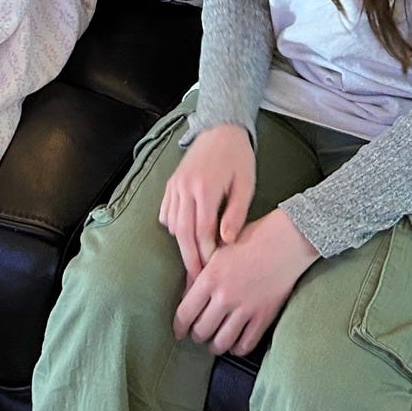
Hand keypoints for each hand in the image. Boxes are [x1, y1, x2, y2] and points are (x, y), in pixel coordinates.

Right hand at [159, 124, 256, 281]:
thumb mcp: (245, 184)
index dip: (206, 255)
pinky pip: (166, 213)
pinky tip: (186, 236)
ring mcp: (174, 185)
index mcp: (205, 188)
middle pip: (182, 233)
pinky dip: (174, 228)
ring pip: (172, 224)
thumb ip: (236, 214)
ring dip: (181, 245)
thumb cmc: (238, 158)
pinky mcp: (170, 184)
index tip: (212, 272)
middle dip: (189, 259)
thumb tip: (226, 242)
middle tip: (196, 280)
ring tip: (193, 262)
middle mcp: (185, 187)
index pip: (202, 231)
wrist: (220, 129)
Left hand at [173, 209, 318, 357]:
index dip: (178, 327)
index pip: (185, 313)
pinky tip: (234, 343)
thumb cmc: (250, 239)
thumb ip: (200, 273)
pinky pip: (246, 344)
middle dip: (196, 335)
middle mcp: (225, 297)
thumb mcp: (218, 249)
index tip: (178, 331)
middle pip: (201, 331)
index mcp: (209, 278)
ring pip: (221, 342)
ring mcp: (245, 309)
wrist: (285, 241)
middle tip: (197, 334)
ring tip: (214, 342)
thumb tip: (186, 297)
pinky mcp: (264, 317)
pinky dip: (237, 349)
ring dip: (214, 346)